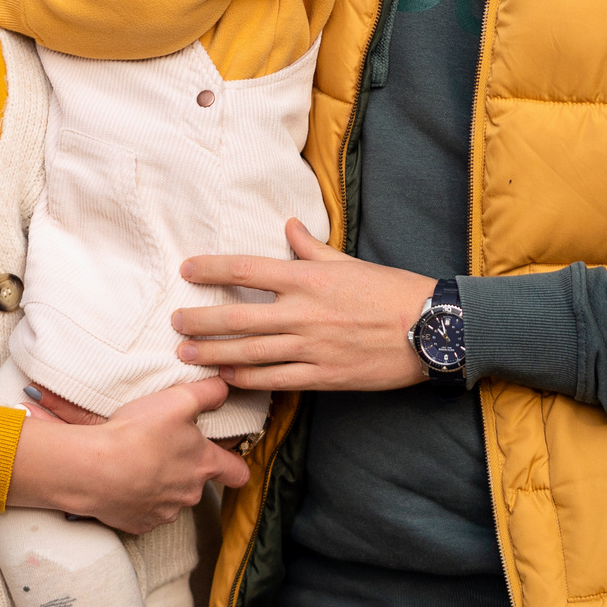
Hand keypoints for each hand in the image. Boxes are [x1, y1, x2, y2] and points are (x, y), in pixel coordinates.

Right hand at [4, 378, 250, 533]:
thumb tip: (224, 389)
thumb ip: (208, 393)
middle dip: (186, 466)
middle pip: (199, 482)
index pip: (238, 473)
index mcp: (204, 465)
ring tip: (139, 461)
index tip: (225, 455)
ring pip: (172, 497)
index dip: (235, 463)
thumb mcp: (178, 400)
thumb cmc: (137, 434)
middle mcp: (190, 494)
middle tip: (163, 446)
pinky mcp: (140, 523)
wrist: (93, 469)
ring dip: (161, 483)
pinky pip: (146, 511)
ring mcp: (165, 513)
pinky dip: (138, 497)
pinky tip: (125, 480)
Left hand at [173, 219, 436, 390]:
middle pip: (237, 316)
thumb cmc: (392, 291)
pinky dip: (247, 379)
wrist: (431, 329)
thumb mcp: (349, 262)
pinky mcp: (324, 376)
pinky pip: (276, 379)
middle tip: (174, 322)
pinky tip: (226, 378)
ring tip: (185, 353)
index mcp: (308, 278)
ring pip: (249, 351)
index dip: (211, 269)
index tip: (186, 270)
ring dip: (213, 353)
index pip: (246, 269)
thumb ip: (312, 248)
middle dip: (200, 320)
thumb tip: (289, 226)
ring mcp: (311, 347)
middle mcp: (303, 312)